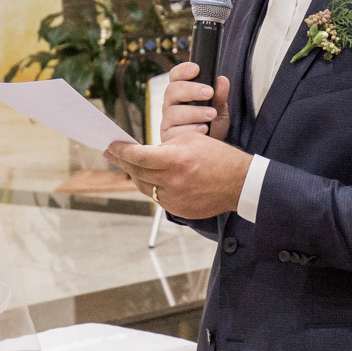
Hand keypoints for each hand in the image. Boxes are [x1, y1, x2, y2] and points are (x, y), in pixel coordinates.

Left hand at [105, 132, 251, 219]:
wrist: (240, 183)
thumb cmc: (218, 157)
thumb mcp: (191, 140)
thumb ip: (165, 145)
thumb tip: (144, 151)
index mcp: (176, 160)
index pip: (138, 156)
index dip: (121, 151)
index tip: (111, 146)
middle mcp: (173, 181)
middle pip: (136, 172)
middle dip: (122, 161)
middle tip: (111, 153)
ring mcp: (175, 199)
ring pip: (144, 187)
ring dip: (134, 175)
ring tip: (129, 166)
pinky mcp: (179, 210)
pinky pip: (158, 197)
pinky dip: (152, 187)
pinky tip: (150, 179)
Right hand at [160, 61, 230, 141]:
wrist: (209, 150)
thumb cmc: (211, 125)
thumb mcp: (220, 110)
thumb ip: (220, 96)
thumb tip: (222, 80)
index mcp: (180, 92)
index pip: (176, 76)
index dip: (183, 70)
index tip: (196, 69)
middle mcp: (170, 104)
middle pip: (172, 91)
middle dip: (191, 90)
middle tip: (209, 93)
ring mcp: (167, 121)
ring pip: (173, 113)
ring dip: (194, 112)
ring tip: (211, 114)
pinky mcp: (167, 138)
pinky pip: (174, 132)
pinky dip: (190, 130)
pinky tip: (203, 129)